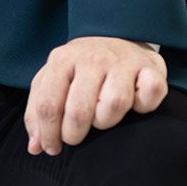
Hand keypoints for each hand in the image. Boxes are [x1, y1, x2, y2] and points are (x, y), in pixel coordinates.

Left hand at [25, 37, 167, 154]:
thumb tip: (35, 147)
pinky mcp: (151, 68)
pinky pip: (149, 96)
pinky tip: (134, 104)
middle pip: (79, 112)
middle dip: (74, 134)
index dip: (48, 135)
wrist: (119, 37)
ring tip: (102, 115)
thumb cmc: (81, 69)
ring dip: (107, 120)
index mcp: (62, 60)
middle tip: (75, 137)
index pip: (48, 106)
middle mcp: (92, 58)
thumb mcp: (52, 81)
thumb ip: (37, 112)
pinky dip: (143, 106)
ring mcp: (123, 62)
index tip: (52, 148)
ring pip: (114, 106)